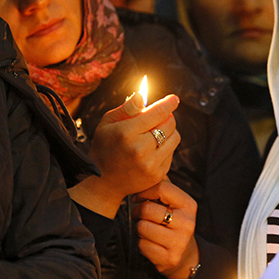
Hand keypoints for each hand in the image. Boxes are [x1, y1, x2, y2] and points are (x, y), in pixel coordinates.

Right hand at [71, 94, 180, 217]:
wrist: (103, 182)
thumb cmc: (105, 147)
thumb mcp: (108, 123)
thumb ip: (126, 109)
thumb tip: (141, 95)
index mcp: (126, 133)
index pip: (157, 113)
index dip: (168, 104)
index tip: (174, 99)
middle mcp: (140, 149)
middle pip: (169, 124)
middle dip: (166, 117)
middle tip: (157, 118)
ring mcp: (150, 164)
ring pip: (175, 137)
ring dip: (169, 131)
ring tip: (154, 133)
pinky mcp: (158, 174)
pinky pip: (172, 152)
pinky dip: (166, 147)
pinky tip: (152, 149)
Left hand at [133, 180, 197, 278]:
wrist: (186, 255)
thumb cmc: (174, 224)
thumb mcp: (175, 204)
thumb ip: (164, 187)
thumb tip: (151, 169)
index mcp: (189, 205)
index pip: (162, 188)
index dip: (144, 191)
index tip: (138, 197)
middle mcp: (187, 223)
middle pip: (147, 210)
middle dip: (138, 213)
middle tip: (141, 216)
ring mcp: (179, 242)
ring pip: (142, 227)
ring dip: (140, 229)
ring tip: (148, 229)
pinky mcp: (169, 258)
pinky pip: (142, 245)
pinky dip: (142, 244)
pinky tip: (151, 243)